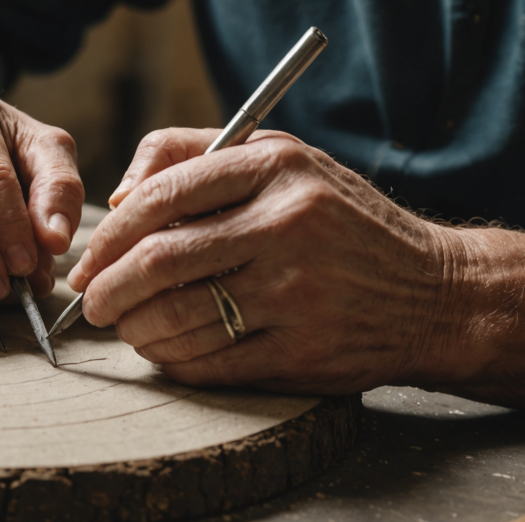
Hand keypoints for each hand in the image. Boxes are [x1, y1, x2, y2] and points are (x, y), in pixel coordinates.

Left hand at [69, 128, 461, 393]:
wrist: (434, 293)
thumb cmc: (340, 222)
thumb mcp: (284, 161)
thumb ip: (196, 157)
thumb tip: (121, 197)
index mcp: (275, 169)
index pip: (161, 195)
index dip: (108, 234)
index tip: (90, 259)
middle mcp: (287, 225)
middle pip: (158, 260)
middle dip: (106, 289)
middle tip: (92, 304)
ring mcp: (297, 292)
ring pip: (177, 317)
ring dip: (134, 329)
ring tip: (126, 328)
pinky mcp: (302, 350)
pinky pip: (209, 362)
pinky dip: (171, 361)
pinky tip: (164, 352)